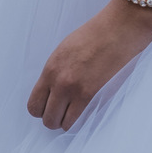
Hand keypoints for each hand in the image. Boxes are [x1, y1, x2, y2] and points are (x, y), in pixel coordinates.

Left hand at [28, 0, 151, 130]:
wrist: (118, 29)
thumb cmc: (94, 37)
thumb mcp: (64, 52)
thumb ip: (56, 72)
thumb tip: (53, 91)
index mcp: (49, 70)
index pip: (33, 104)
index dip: (41, 110)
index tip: (50, 107)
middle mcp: (57, 82)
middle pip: (45, 117)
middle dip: (52, 119)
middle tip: (63, 114)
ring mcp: (73, 89)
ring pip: (59, 122)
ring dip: (65, 123)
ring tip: (73, 115)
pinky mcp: (91, 93)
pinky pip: (76, 119)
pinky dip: (77, 122)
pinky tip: (83, 115)